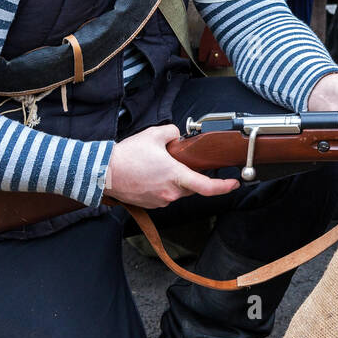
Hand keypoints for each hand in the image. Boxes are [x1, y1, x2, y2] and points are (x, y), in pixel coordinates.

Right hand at [107, 124, 238, 208]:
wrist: (103, 172)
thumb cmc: (127, 155)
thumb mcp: (155, 134)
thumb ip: (174, 132)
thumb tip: (178, 136)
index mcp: (176, 176)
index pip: (207, 187)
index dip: (224, 186)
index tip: (234, 183)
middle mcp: (171, 193)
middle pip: (192, 186)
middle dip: (191, 175)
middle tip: (179, 161)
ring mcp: (160, 201)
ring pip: (177, 191)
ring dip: (174, 180)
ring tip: (157, 166)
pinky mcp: (150, 204)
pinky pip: (164, 194)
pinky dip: (162, 185)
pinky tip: (150, 174)